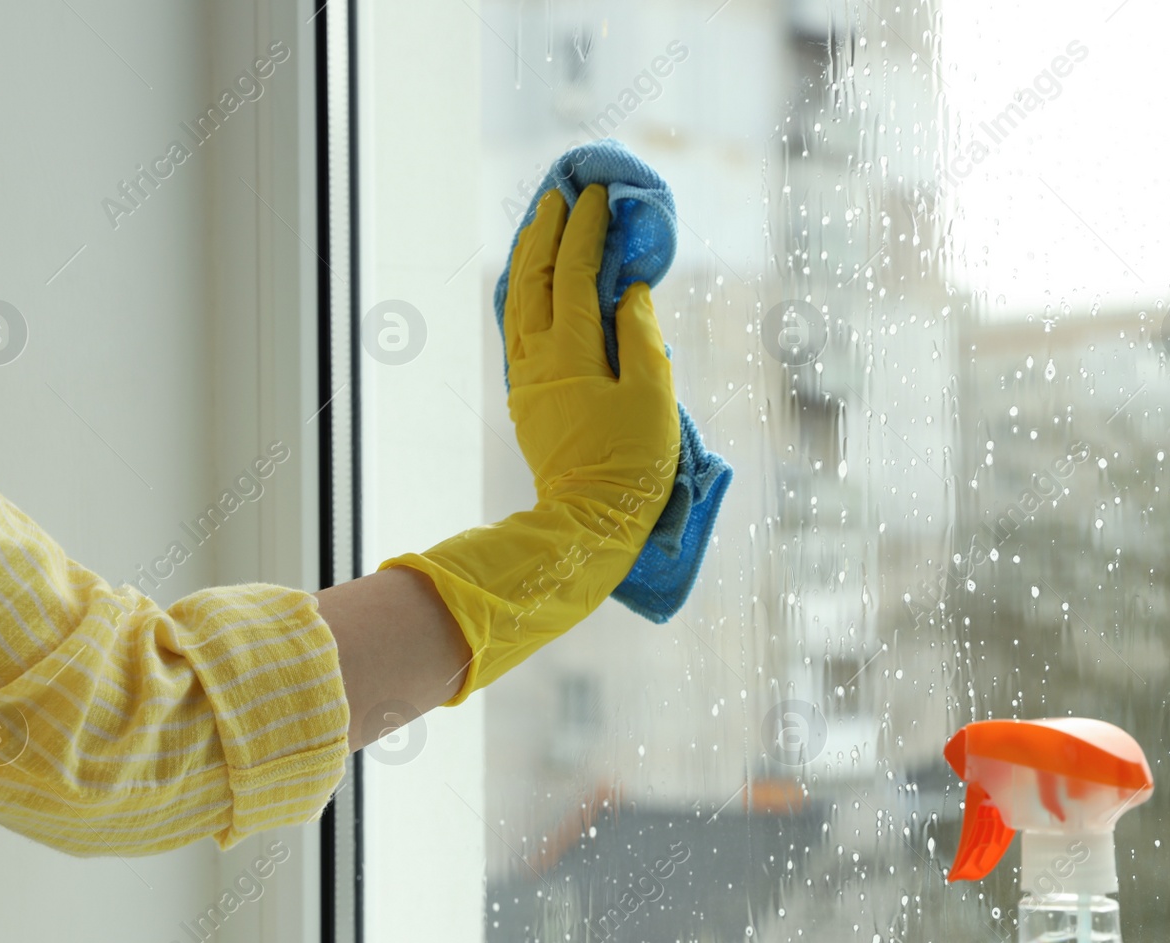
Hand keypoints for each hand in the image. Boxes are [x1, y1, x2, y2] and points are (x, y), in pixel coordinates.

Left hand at [368, 185, 681, 707]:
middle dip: (546, 231)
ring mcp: (525, 377)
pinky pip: (517, 326)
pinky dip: (523, 291)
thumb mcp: (652, 397)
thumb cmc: (631, 464)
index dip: (585, 231)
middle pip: (532, 278)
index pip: (573, 274)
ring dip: (528, 256)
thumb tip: (627, 292)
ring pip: (517, 300)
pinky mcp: (526, 395)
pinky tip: (532, 280)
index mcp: (570, 352)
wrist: (588, 522)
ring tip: (542, 223)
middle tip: (561, 194)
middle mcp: (537, 358)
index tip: (598, 196)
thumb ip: (640, 337)